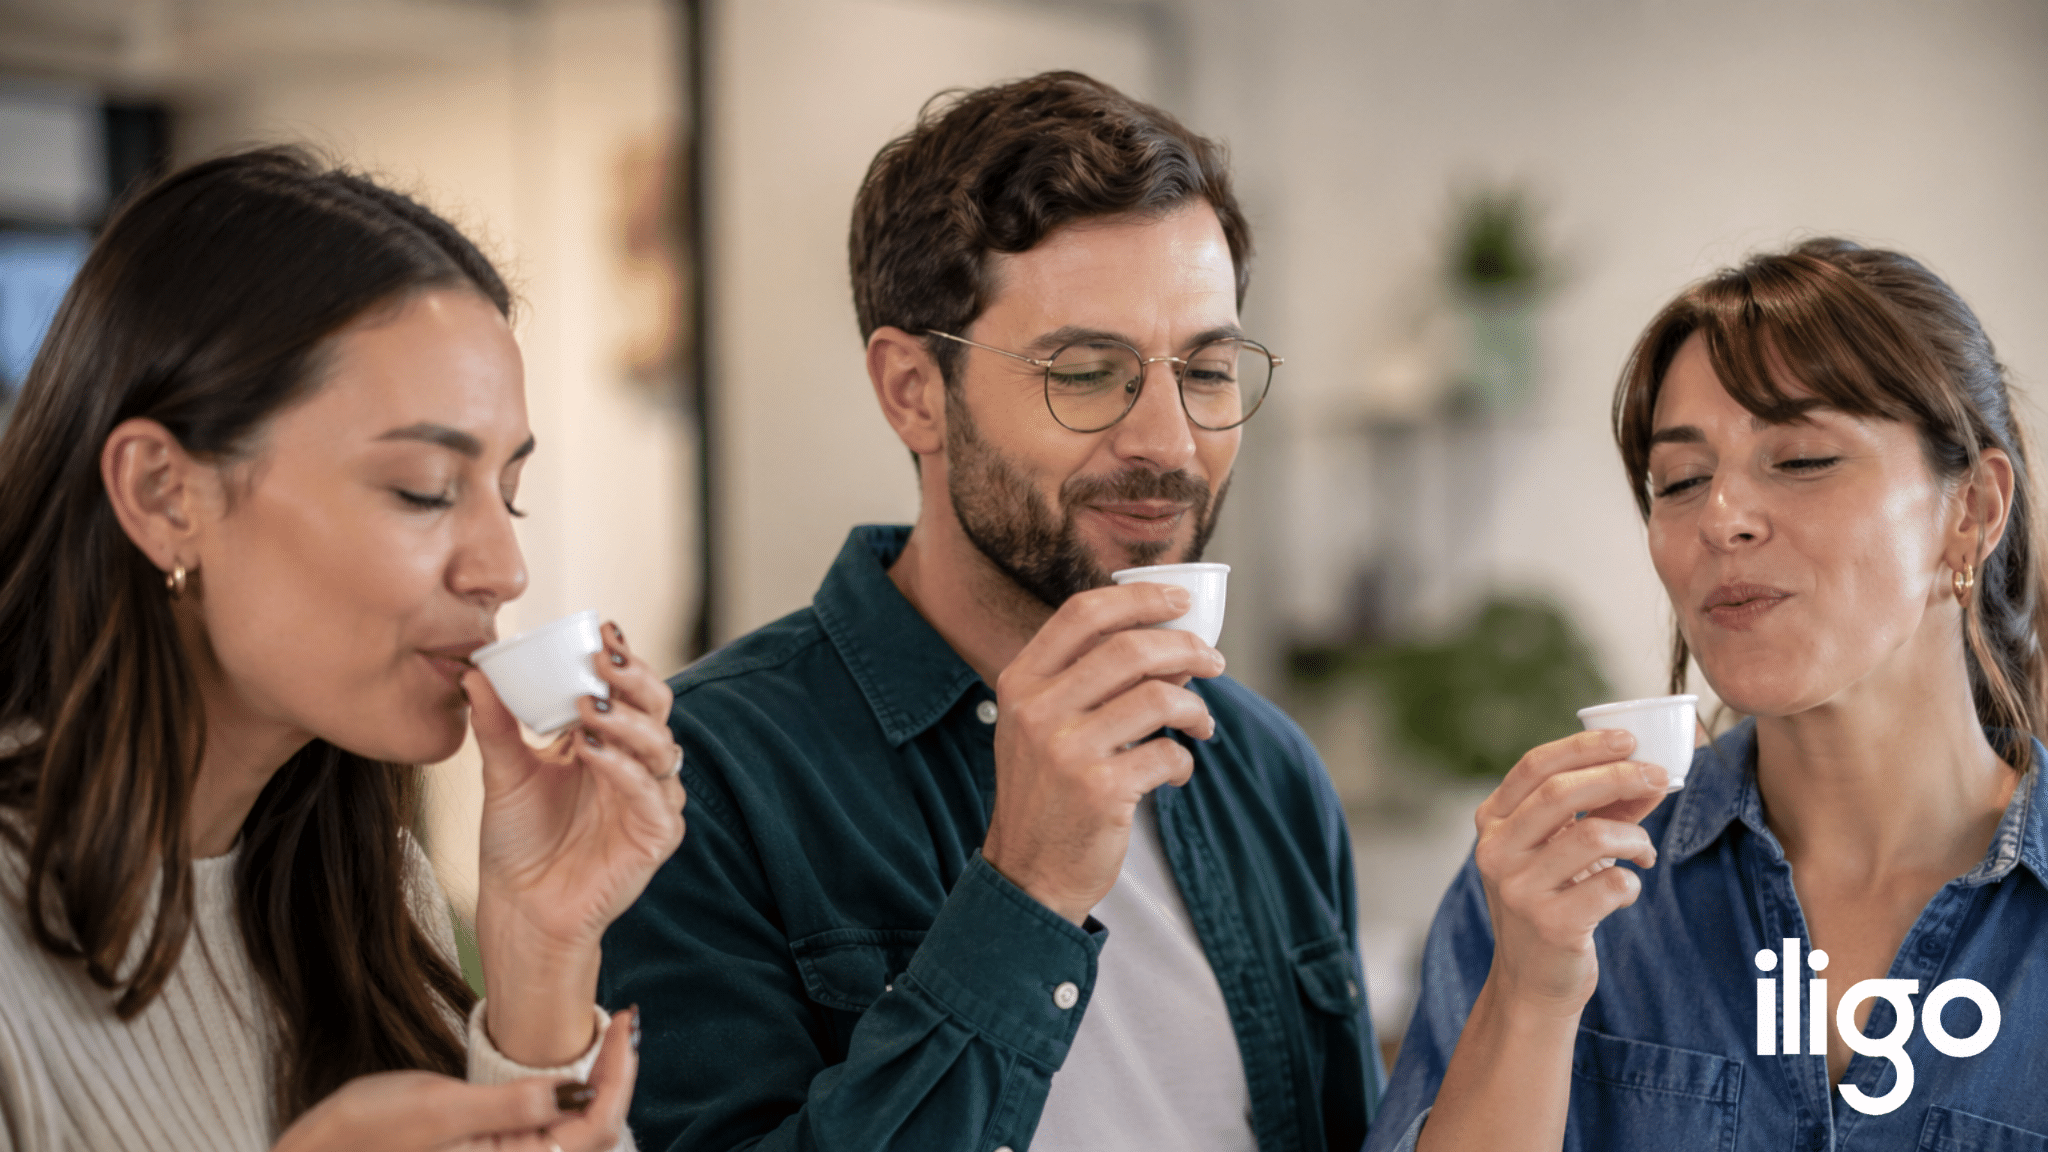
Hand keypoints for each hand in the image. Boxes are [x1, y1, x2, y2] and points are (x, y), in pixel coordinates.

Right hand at [273, 1007, 637, 1151]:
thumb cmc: (361, 1137)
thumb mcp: (441, 1109)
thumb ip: (517, 1105)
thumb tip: (585, 1088)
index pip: (597, 1126)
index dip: (621, 1073)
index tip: (628, 1021)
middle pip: (596, 1132)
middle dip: (618, 1078)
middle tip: (625, 1023)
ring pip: (578, 1136)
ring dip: (599, 1089)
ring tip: (606, 1043)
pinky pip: (549, 1137)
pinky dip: (570, 1101)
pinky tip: (572, 1072)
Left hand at [469, 622, 685, 1065]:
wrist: (520, 908)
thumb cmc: (518, 841)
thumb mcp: (503, 772)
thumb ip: (497, 723)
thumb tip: (474, 670)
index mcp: (610, 741)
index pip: (630, 688)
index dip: (623, 657)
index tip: (601, 629)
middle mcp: (638, 765)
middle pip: (658, 707)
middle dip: (634, 680)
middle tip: (601, 661)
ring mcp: (653, 799)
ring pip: (661, 746)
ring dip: (627, 722)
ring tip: (588, 708)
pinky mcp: (658, 836)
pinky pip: (651, 794)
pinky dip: (625, 769)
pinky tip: (593, 755)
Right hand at [981, 583, 1226, 923]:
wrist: (1028, 874)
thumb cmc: (1046, 793)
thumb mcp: (1043, 727)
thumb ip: (1091, 682)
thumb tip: (1173, 645)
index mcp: (1021, 682)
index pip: (1083, 614)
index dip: (1140, 597)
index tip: (1180, 601)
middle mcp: (1038, 710)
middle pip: (1131, 648)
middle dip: (1188, 648)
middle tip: (1214, 661)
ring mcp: (1067, 750)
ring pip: (1160, 697)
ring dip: (1196, 707)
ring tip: (1202, 723)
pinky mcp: (1101, 790)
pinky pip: (1168, 754)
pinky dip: (1183, 761)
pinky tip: (1175, 772)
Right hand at [1471, 728, 1668, 1017]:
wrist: (1532, 980)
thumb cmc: (1552, 901)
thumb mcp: (1563, 850)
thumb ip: (1602, 810)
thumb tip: (1652, 776)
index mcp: (1493, 822)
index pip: (1534, 766)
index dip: (1584, 747)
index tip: (1628, 740)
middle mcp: (1497, 851)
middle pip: (1560, 793)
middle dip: (1619, 777)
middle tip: (1659, 777)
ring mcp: (1519, 889)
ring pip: (1592, 836)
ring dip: (1634, 837)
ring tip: (1644, 850)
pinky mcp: (1550, 924)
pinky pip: (1612, 885)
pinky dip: (1632, 882)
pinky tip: (1626, 890)